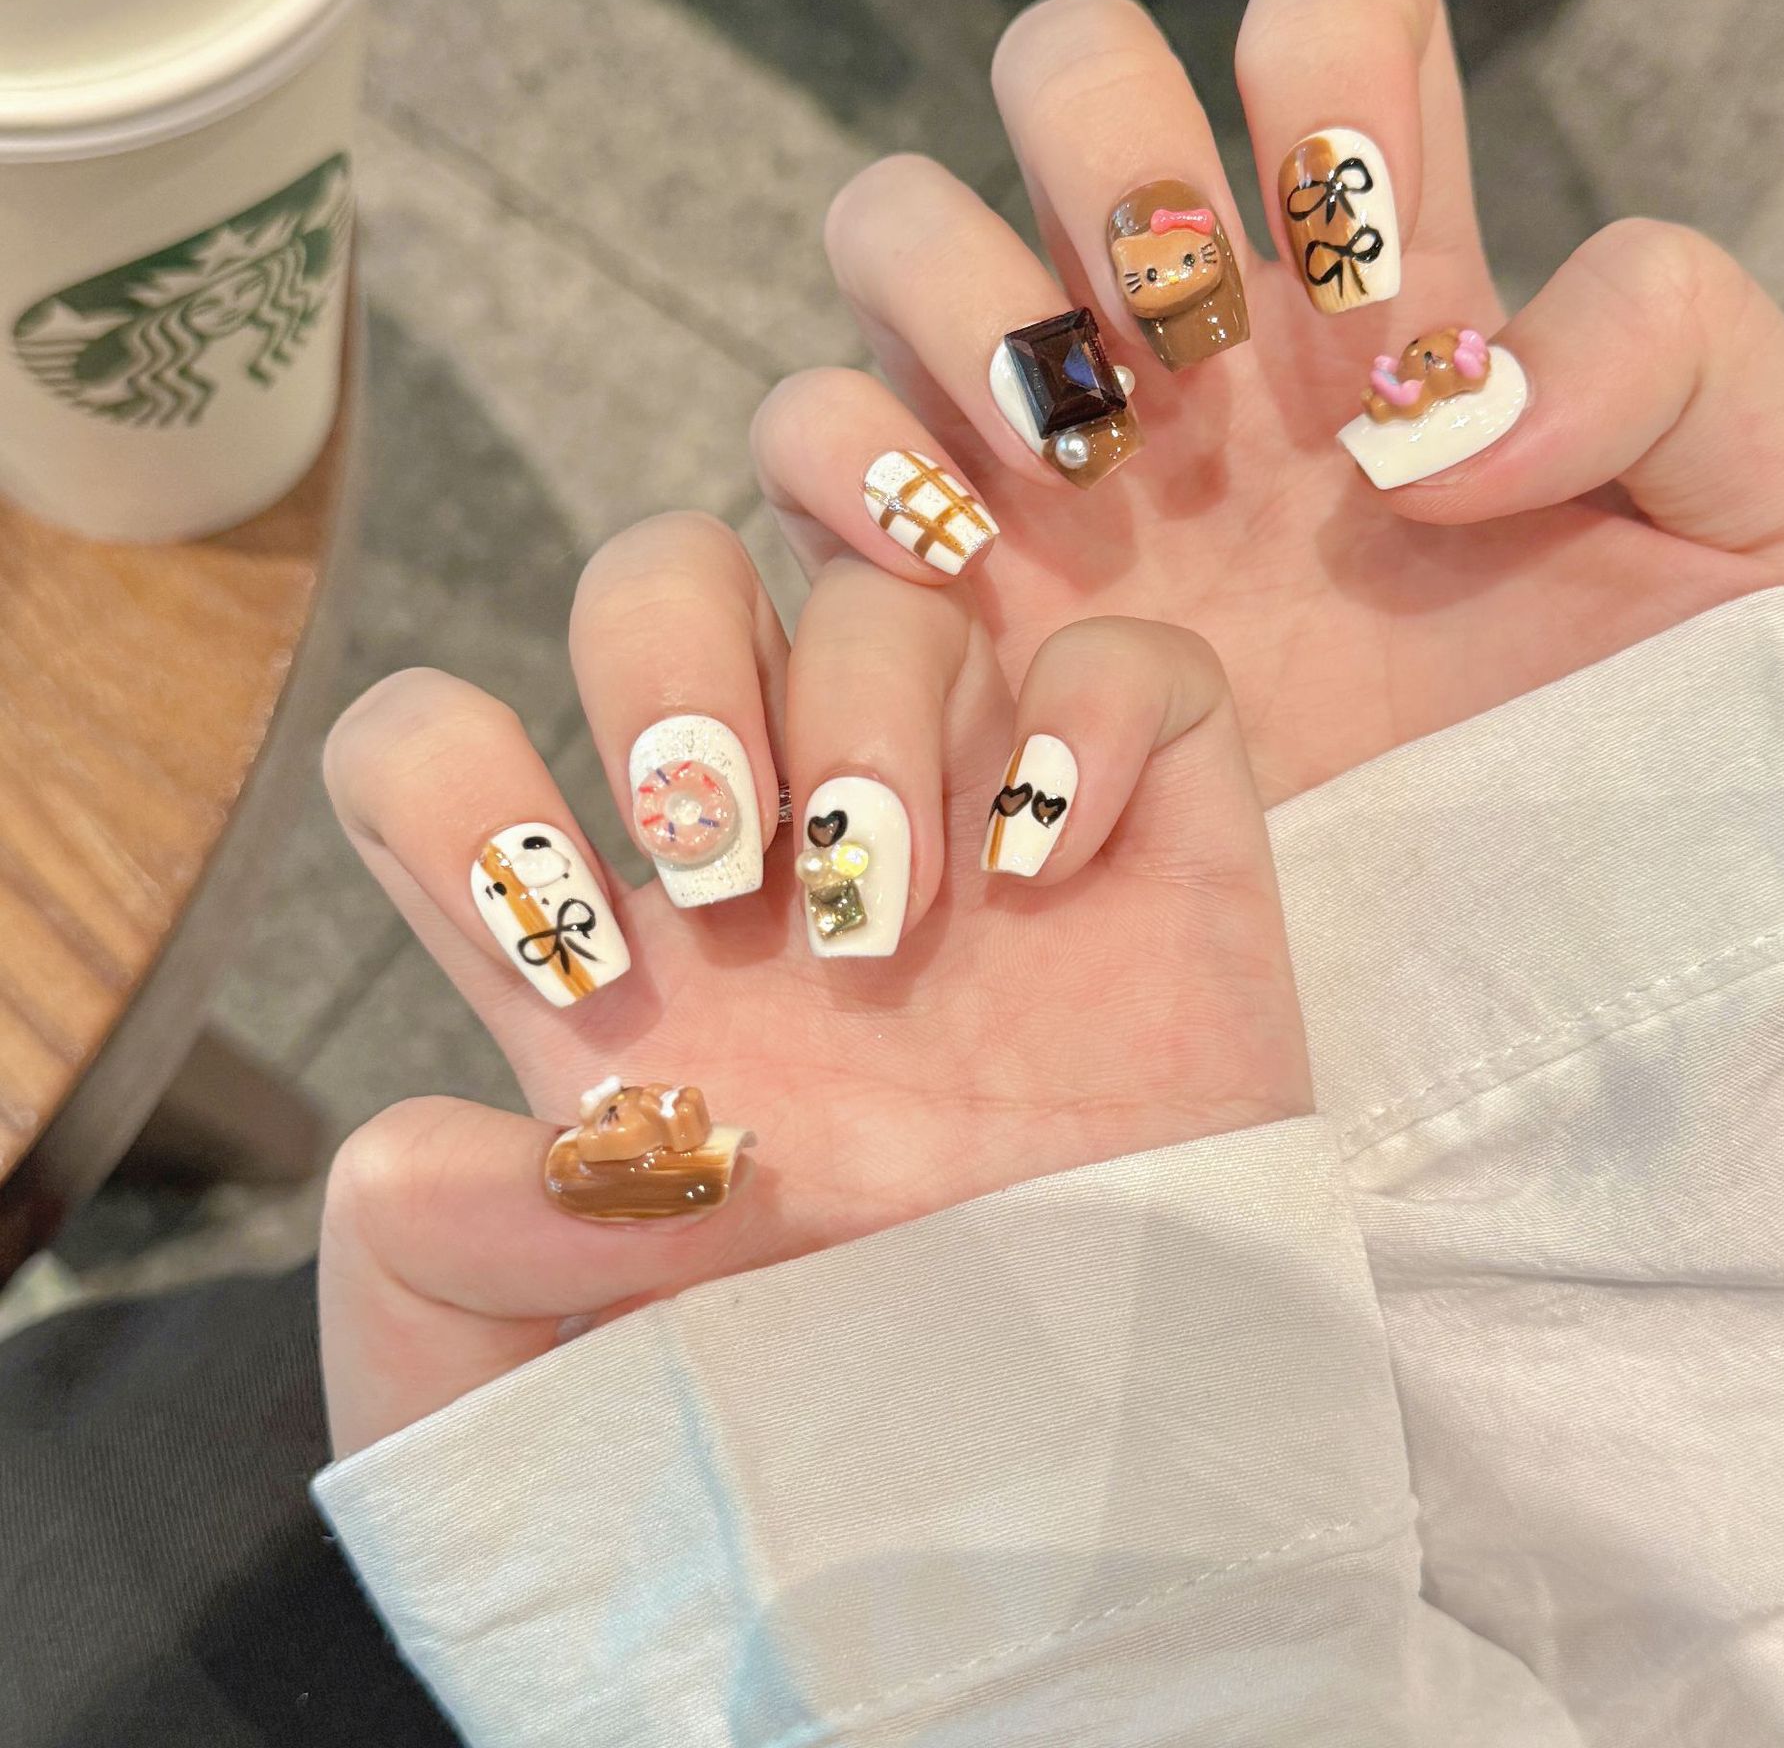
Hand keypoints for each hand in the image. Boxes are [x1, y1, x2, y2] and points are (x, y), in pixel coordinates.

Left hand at [319, 533, 1302, 1454]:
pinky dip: (1090, 719)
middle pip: (668, 576)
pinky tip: (1058, 870)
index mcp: (625, 952)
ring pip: (882, 595)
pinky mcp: (1145, 828)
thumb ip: (456, 1277)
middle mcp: (780, 849)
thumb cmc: (858, 1406)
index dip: (446, 781)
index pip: (449, 747)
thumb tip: (403, 1153)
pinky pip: (1126, 661)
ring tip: (896, 924)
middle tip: (721, 865)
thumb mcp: (615, 1381)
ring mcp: (966, 819)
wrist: (1108, 1442)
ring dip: (867, 720)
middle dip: (666, 666)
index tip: (561, 966)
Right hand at [752, 0, 1783, 802]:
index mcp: (1384, 296)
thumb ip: (1678, 363)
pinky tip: (961, 586)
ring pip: (892, 234)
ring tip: (1067, 491)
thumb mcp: (1760, 547)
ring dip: (952, 314)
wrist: (1491, 991)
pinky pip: (799, 457)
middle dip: (1105, 161)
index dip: (1328, 90)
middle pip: (1067, 72)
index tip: (1378, 318)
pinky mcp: (936, 608)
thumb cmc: (1642, 769)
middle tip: (1183, 360)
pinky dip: (844, 488)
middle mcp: (1193, 351)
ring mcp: (1043, 466)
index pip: (1323, 21)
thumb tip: (1444, 381)